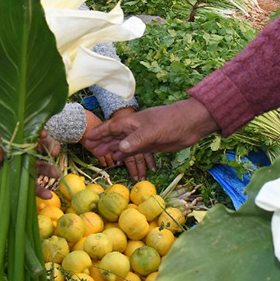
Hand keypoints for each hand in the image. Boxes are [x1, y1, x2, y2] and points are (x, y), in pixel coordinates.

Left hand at [0, 136, 59, 197]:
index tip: (43, 136)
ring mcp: (17, 168)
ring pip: (37, 167)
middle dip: (48, 150)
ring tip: (55, 175)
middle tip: (53, 154)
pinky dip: (39, 190)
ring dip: (47, 170)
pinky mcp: (14, 182)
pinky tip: (48, 194)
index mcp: (10, 140)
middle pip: (38, 150)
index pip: (29, 134)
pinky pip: (29, 186)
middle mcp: (17, 153)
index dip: (39, 134)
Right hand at [83, 98, 218, 160]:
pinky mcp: (151, 145)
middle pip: (115, 135)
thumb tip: (119, 149)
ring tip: (100, 154)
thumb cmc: (171, 122)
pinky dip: (125, 153)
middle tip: (90, 148)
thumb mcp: (152, 131)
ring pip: (123, 143)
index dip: (100, 132)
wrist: (191, 124)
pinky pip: (134, 150)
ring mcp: (143, 137)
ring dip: (112, 148)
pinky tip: (119, 157)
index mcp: (133, 122)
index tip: (88, 137)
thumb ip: (136, 141)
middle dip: (103, 141)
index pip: (112, 126)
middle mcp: (135, 129)